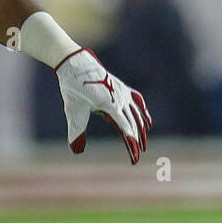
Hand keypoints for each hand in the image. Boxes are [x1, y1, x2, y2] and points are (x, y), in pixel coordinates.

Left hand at [54, 49, 151, 163]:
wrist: (76, 64)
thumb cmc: (74, 88)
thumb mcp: (73, 111)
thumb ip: (77, 131)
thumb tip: (77, 151)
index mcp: (111, 105)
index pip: (126, 129)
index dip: (132, 144)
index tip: (135, 158)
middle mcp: (121, 100)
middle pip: (134, 124)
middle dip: (137, 141)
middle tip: (138, 155)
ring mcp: (124, 93)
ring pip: (137, 114)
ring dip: (142, 129)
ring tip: (143, 143)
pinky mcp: (122, 89)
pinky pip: (138, 102)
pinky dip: (143, 112)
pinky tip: (148, 121)